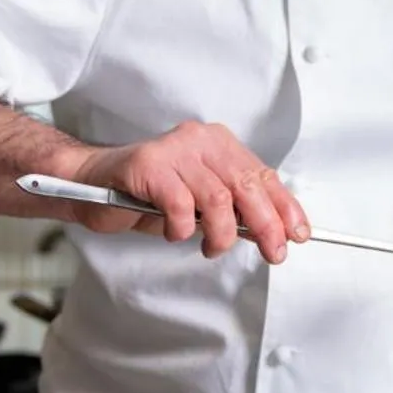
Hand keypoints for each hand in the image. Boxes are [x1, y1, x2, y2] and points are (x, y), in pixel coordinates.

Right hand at [66, 121, 308, 262]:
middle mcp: (200, 140)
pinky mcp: (148, 165)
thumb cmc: (149, 194)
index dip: (285, 207)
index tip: (298, 234)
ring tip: (211, 247)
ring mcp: (174, 150)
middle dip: (265, 225)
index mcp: (219, 144)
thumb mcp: (200, 202)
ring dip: (220, 234)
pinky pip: (180, 206)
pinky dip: (182, 228)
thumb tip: (272, 232)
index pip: (262, 175)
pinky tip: (174, 232)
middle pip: (246, 185)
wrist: (95, 183)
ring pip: (217, 199)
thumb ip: (233, 210)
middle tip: (273, 252)